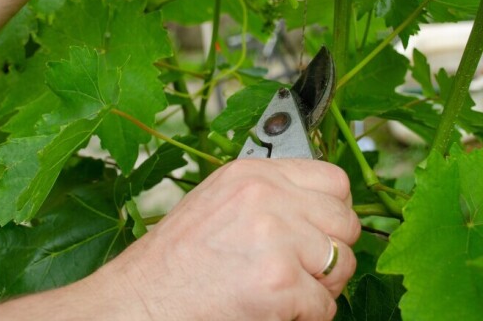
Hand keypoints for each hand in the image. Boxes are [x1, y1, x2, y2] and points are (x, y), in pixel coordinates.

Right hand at [76, 159, 360, 319]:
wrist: (138, 305)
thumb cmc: (170, 265)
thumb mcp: (217, 205)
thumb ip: (267, 199)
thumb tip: (317, 212)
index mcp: (252, 175)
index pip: (333, 180)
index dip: (332, 212)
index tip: (321, 232)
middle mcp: (266, 198)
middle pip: (345, 221)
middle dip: (332, 252)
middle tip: (305, 272)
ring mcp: (276, 239)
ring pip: (341, 264)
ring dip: (321, 287)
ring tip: (285, 294)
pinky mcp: (280, 282)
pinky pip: (325, 305)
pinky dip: (306, 317)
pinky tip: (274, 313)